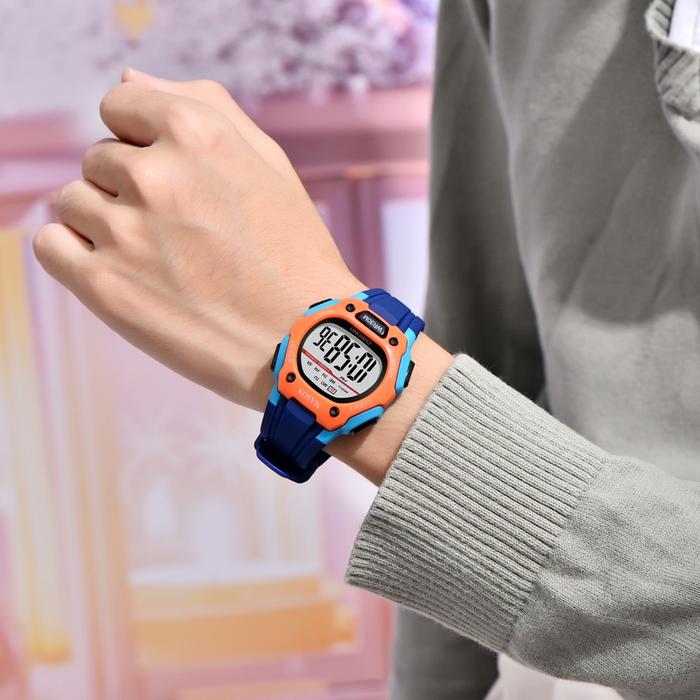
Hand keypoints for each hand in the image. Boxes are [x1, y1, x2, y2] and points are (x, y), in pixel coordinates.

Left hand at [33, 70, 361, 409]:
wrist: (303, 339)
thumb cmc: (293, 254)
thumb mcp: (269, 165)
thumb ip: (204, 109)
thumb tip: (130, 80)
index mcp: (196, 133)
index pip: (120, 106)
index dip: (140, 140)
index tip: (168, 176)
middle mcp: (153, 174)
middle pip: (99, 159)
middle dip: (130, 188)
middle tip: (179, 232)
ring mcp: (124, 230)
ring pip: (73, 202)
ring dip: (105, 223)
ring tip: (157, 259)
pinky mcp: (104, 285)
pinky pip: (52, 245)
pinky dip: (73, 253)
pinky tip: (116, 270)